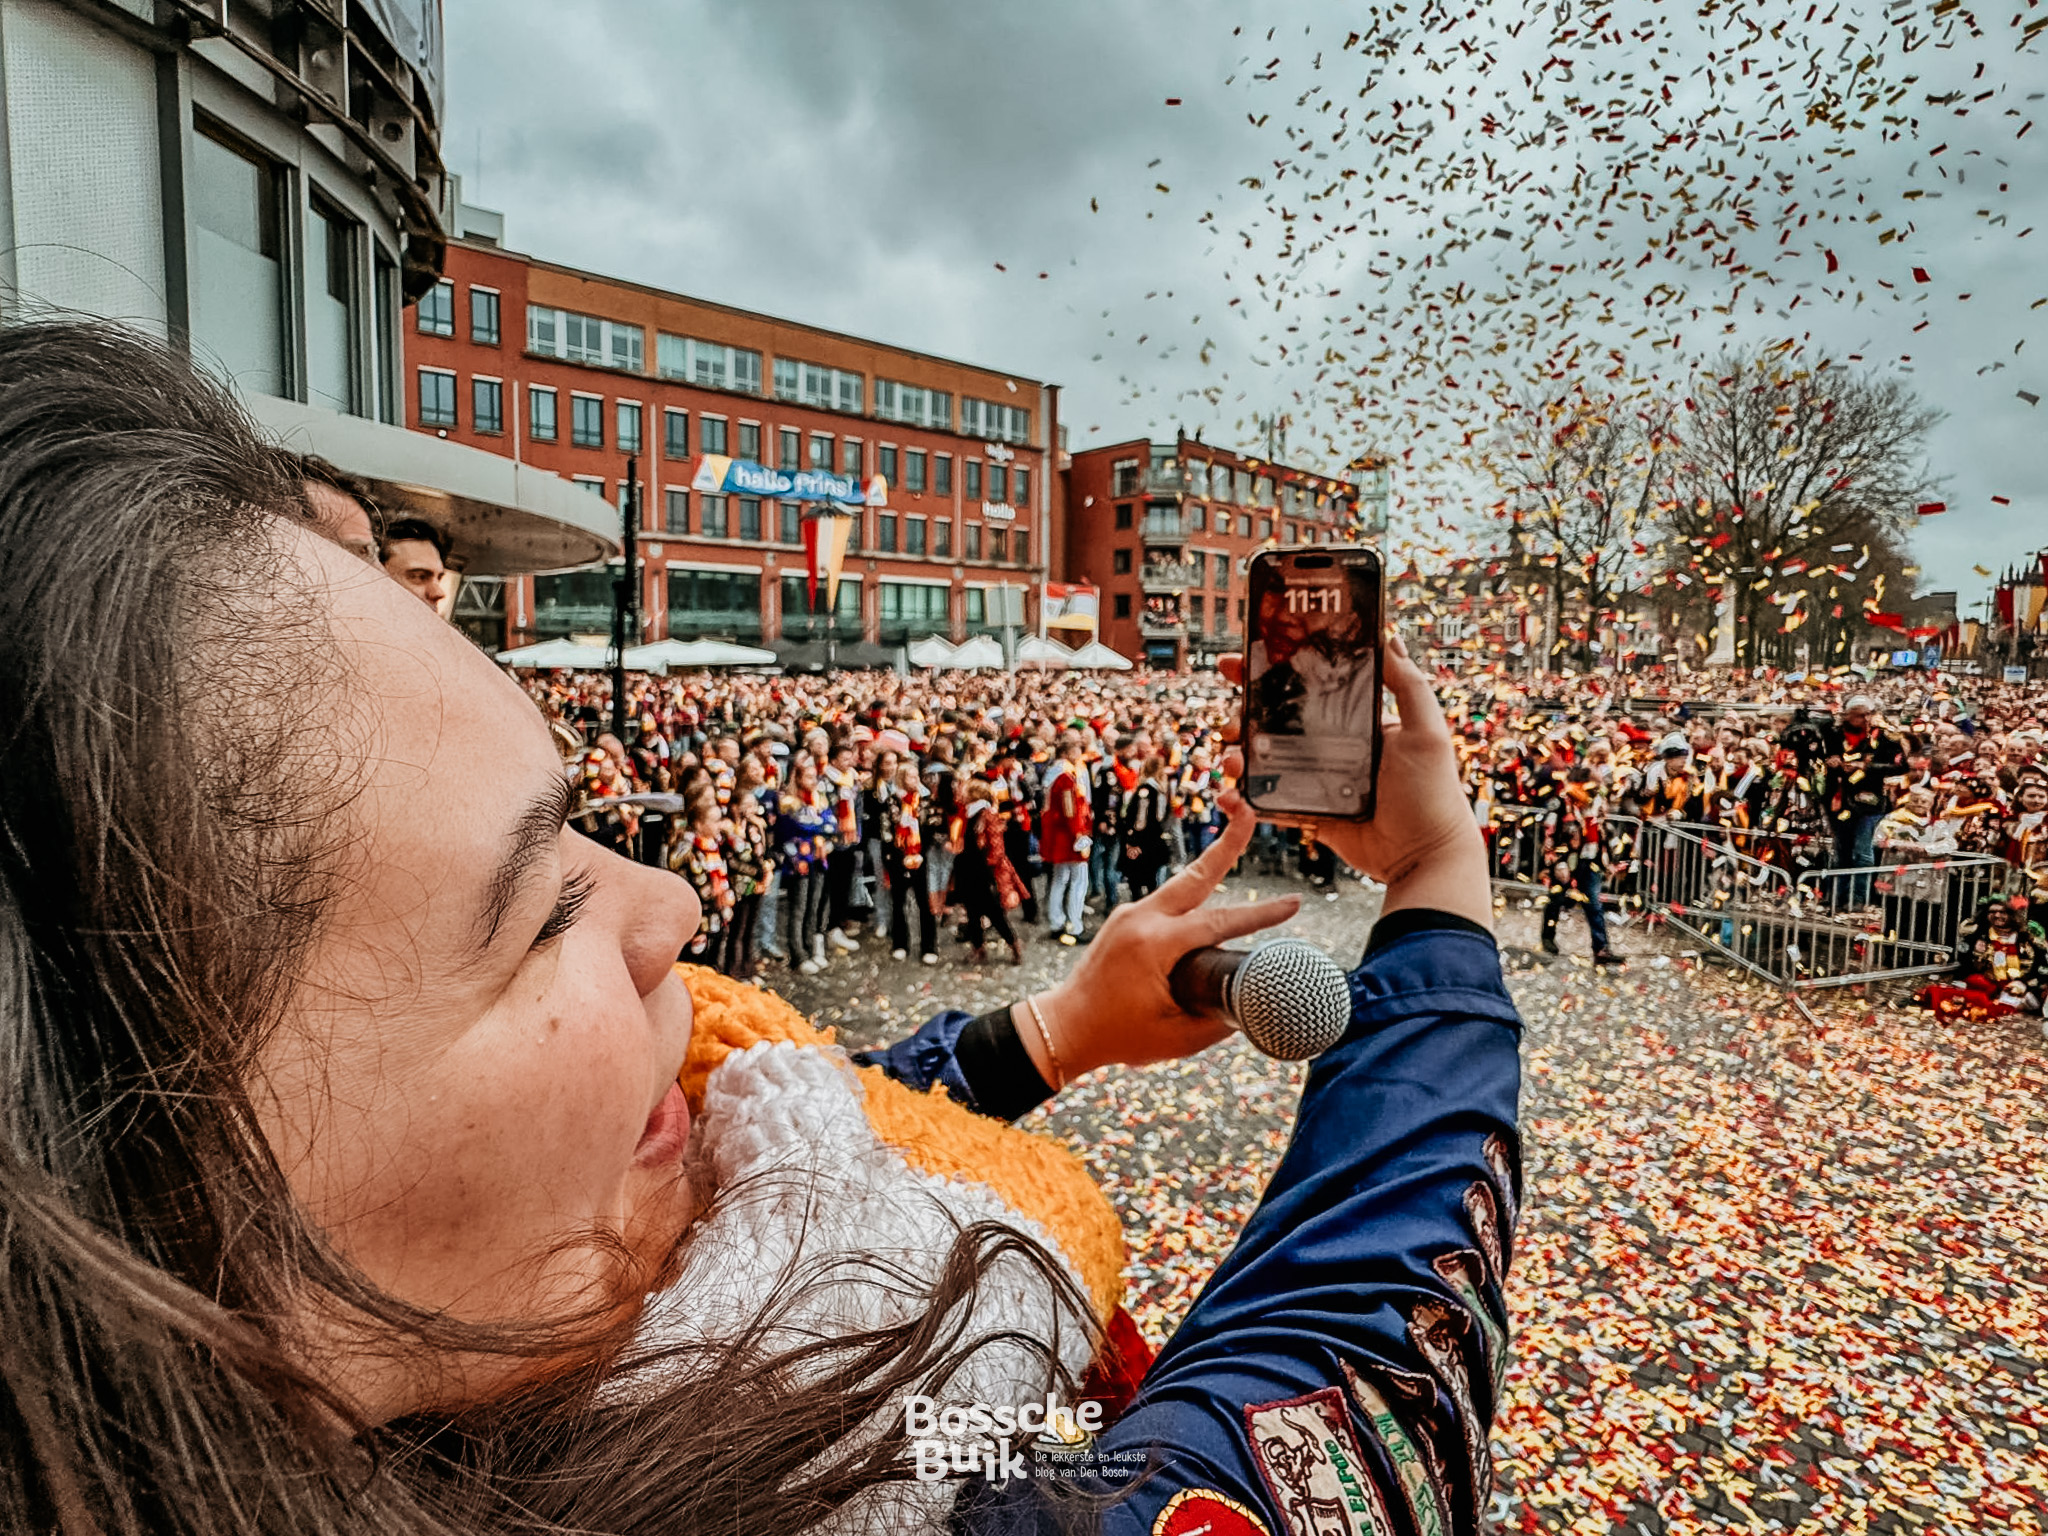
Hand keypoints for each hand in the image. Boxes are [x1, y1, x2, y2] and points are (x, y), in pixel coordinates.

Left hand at [1024, 799, 1299, 1080]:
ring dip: (1211, 866)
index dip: (1260, 914)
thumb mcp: (1176, 1039)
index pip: (1219, 922)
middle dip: (1226, 844)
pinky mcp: (1125, 921)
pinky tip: (1211, 901)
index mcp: (1154, 945)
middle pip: (1195, 876)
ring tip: (1237, 837)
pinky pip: (1167, 902)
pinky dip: (1193, 896)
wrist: (1064, 1027)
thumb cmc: (1117, 1036)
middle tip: (1248, 811)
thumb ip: (1218, 1022)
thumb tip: (1252, 1008)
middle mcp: (1141, 919)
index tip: (1294, 904)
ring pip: (1181, 885)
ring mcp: (1130, 916)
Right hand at [1219, 630, 1490, 928]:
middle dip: (1243, 715)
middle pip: (1274, 723)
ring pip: (1264, 761)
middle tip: (1229, 718)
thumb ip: (1408, 685)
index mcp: (1353, 724)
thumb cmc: (1432, 793)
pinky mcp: (1308, 813)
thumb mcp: (1425, 731)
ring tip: (1231, 759)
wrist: (1424, 856)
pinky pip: (1268, 802)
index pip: (1306, 689)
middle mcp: (1331, 748)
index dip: (1271, 673)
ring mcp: (1317, 781)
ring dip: (1238, 756)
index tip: (1241, 661)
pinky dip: (1244, 799)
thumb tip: (1390, 638)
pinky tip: (1230, 794)